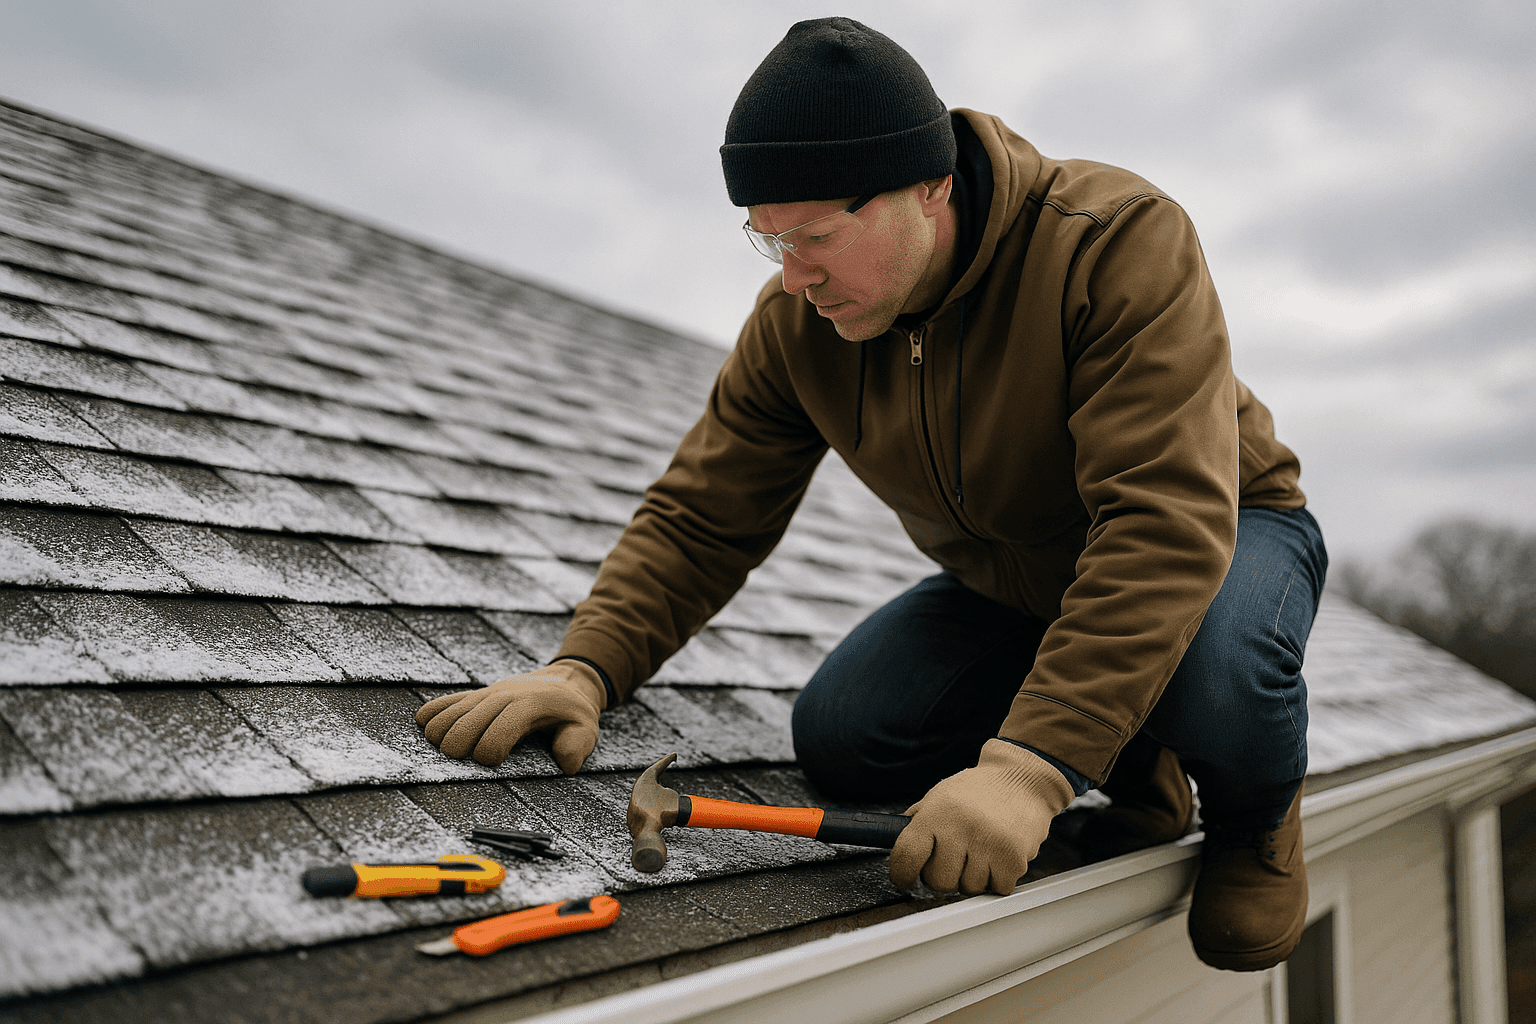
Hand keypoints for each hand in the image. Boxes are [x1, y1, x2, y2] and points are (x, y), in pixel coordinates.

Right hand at [415, 661, 606, 771]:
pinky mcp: (476, 694)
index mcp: (529, 706)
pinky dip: (432, 714)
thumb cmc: (572, 712)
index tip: (491, 762)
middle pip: (467, 723)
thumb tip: (565, 763)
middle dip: (458, 747)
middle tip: (460, 759)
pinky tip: (426, 727)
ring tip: (441, 747)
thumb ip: (577, 745)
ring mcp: (487, 694)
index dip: (489, 751)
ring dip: (440, 733)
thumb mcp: (586, 728)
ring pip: (452, 711)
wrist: (565, 680)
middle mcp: (504, 696)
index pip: (499, 730)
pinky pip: (446, 701)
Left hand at [890, 739, 1073, 895]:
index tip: (906, 879)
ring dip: (974, 877)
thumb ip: (918, 822)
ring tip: (981, 850)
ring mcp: (988, 844)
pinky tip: (999, 855)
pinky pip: (997, 889)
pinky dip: (998, 878)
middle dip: (945, 876)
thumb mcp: (940, 796)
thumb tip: (898, 851)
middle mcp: (960, 828)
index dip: (902, 875)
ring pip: (970, 888)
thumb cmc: (979, 790)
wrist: (1023, 778)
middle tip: (955, 859)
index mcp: (936, 813)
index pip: (906, 856)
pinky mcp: (1013, 858)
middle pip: (939, 881)